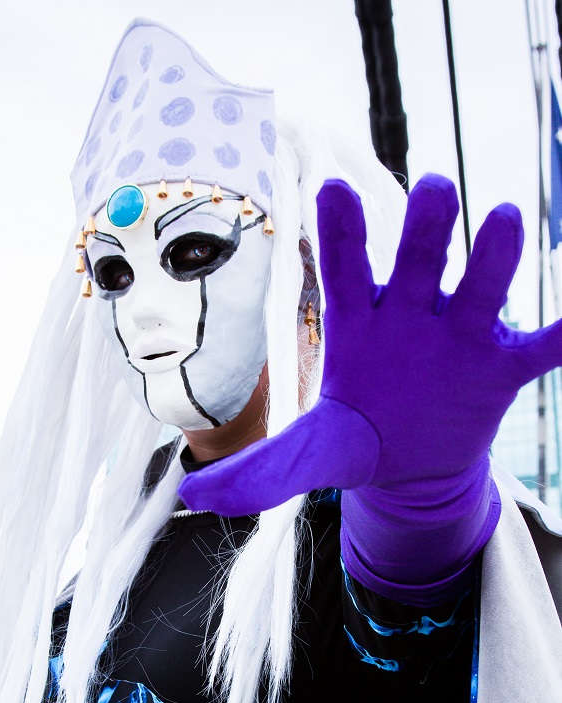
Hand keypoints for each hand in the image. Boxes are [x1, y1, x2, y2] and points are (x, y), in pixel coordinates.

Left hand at [179, 174, 561, 517]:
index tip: (332, 189)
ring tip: (502, 223)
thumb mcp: (311, 454)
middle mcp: (412, 313)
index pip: (346, 268)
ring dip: (494, 258)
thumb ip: (261, 472)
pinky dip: (560, 333)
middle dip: (426, 226)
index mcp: (358, 321)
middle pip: (420, 258)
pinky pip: (540, 345)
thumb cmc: (358, 439)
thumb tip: (192, 497)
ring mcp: (461, 334)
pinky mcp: (502, 366)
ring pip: (481, 285)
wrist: (414, 465)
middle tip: (434, 191)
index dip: (341, 233)